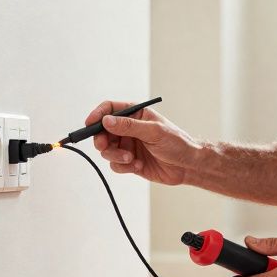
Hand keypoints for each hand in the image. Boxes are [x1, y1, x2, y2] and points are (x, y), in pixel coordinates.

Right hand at [85, 100, 200, 185]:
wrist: (187, 166)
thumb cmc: (176, 143)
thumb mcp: (153, 131)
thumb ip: (128, 126)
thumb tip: (106, 120)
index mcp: (135, 114)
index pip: (110, 109)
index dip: (97, 115)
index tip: (89, 124)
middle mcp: (128, 129)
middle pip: (102, 132)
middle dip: (102, 140)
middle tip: (105, 146)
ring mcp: (128, 145)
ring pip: (107, 150)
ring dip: (115, 156)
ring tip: (130, 159)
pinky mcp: (129, 161)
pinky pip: (115, 164)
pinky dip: (123, 167)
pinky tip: (138, 165)